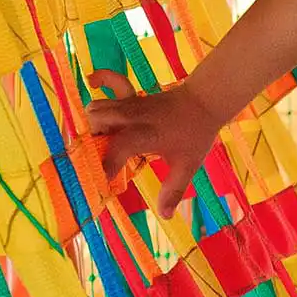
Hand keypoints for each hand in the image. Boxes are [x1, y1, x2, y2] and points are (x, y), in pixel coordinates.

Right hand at [85, 70, 227, 217]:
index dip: (105, 168)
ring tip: (99, 143)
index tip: (101, 185)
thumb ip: (174, 190)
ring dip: (92, 125)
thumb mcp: (188, 165)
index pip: (116, 150)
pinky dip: (101, 80)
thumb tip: (164, 216)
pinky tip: (91, 82)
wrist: (206, 101)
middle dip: (90, 142)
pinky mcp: (132, 96)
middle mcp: (133, 117)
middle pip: (97, 122)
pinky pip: (113, 81)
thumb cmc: (196, 134)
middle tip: (95, 161)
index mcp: (146, 135)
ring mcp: (131, 104)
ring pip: (98, 107)